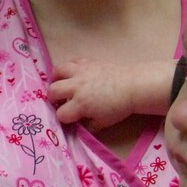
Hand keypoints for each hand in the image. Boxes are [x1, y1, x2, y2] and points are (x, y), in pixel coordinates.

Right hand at [47, 58, 170, 129]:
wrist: (133, 86)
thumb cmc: (119, 107)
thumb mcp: (103, 123)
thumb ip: (88, 125)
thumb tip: (79, 125)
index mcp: (80, 104)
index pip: (61, 114)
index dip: (63, 118)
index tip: (68, 118)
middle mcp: (76, 86)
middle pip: (53, 91)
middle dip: (53, 98)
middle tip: (59, 101)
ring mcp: (80, 72)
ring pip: (57, 71)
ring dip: (56, 78)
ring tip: (61, 83)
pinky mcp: (87, 62)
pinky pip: (72, 61)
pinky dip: (70, 67)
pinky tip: (73, 73)